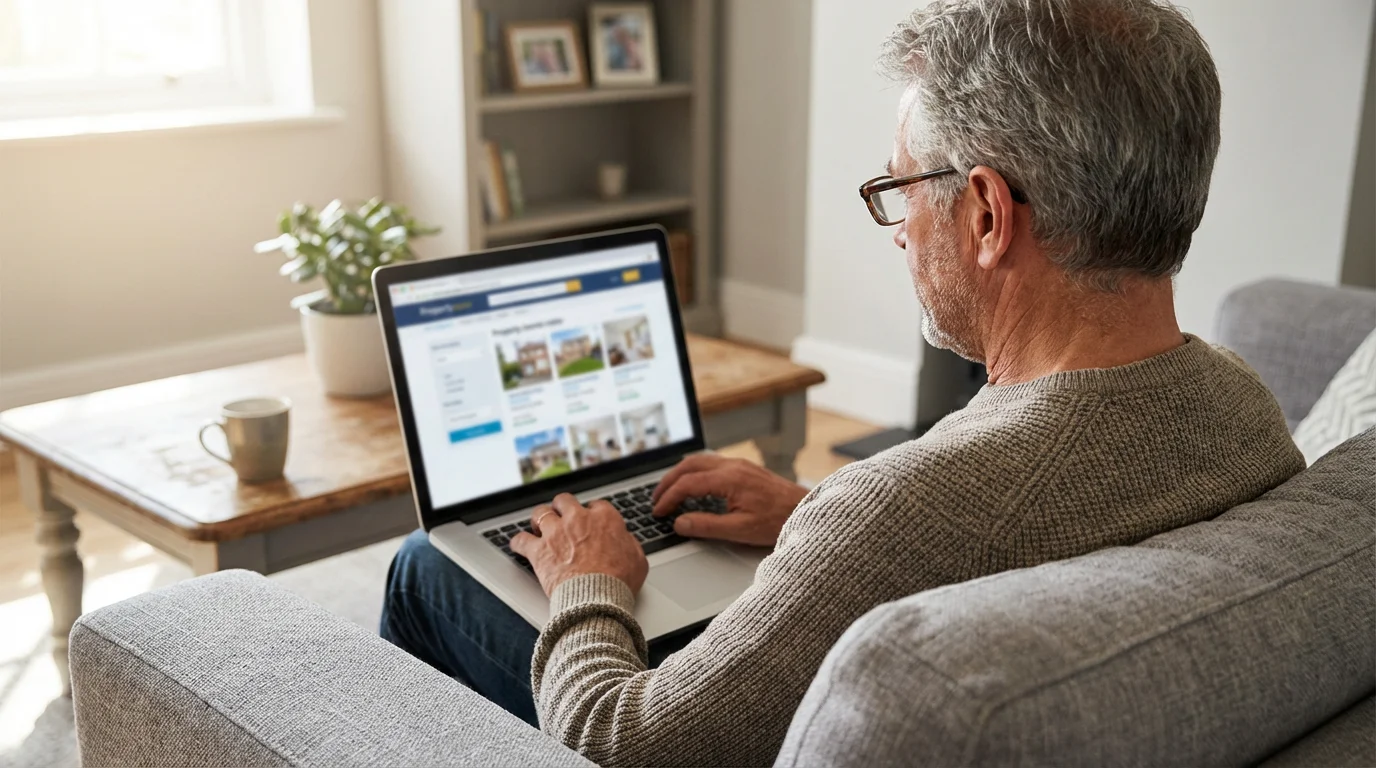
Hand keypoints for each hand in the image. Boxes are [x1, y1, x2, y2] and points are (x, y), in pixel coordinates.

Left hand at [511, 493, 648, 596]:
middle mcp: (578, 520)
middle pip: (564, 501)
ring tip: (538, 526)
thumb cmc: (619, 582)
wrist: (597, 599)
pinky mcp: (539, 551)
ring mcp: (556, 533)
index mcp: (605, 519)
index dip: (592, 513)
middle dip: (562, 508)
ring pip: (540, 513)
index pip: (596, 505)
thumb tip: (626, 540)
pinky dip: (518, 542)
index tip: (590, 520)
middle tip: (561, 518)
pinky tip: (518, 544)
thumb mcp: (638, 560)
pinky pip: (521, 539)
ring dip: (539, 519)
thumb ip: (630, 544)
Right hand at [651, 454, 807, 546]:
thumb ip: (706, 526)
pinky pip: (711, 463)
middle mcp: (732, 466)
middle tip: (655, 499)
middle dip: (668, 482)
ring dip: (680, 474)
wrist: (806, 511)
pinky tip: (693, 486)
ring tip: (668, 491)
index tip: (658, 512)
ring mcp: (739, 465)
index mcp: (729, 479)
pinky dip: (694, 472)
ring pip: (699, 461)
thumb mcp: (740, 530)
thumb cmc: (778, 521)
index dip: (668, 498)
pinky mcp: (745, 468)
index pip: (687, 484)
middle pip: (688, 466)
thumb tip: (680, 523)